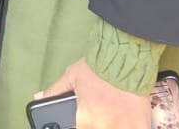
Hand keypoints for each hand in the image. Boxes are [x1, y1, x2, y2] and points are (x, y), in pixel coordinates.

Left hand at [36, 60, 150, 128]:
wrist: (125, 57)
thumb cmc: (97, 67)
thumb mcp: (71, 77)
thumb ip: (54, 91)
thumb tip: (38, 97)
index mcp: (85, 119)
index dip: (80, 127)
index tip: (85, 122)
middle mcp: (103, 126)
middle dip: (97, 125)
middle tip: (99, 118)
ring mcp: (123, 127)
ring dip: (111, 126)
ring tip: (111, 119)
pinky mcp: (140, 125)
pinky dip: (130, 127)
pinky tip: (126, 121)